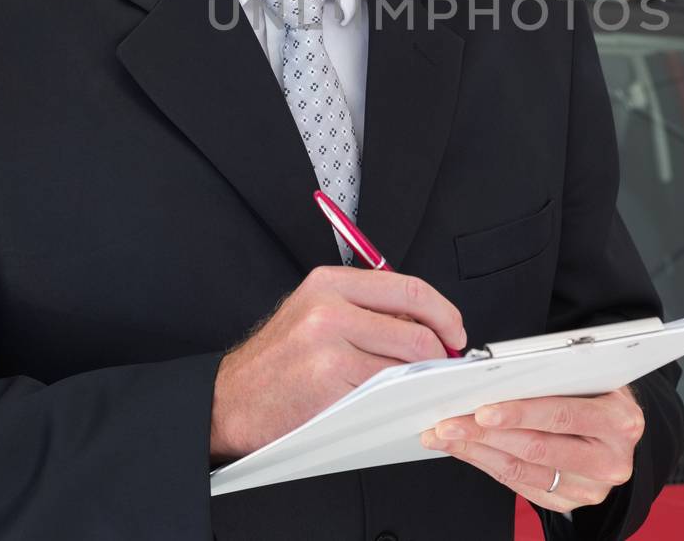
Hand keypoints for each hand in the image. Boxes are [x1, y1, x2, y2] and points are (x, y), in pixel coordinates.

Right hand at [210, 266, 465, 460]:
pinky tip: (397, 398)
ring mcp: (330, 346)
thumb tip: (425, 318)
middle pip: (417, 327)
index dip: (443, 312)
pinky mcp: (331, 382)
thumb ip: (366, 308)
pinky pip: (388, 389)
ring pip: (407, 360)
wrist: (229, 400)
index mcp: (329, 283)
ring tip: (419, 382)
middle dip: (441, 351)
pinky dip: (403, 396)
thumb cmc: (277, 362)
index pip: (408, 287)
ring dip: (424, 376)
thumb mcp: (315, 313)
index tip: (454, 330)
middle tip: (445, 363)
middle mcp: (329, 308)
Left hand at [419, 387, 643, 514]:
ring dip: (476, 451)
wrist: (618, 430)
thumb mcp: (592, 377)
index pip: (562, 416)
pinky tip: (465, 449)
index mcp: (620, 422)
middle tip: (448, 423)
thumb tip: (496, 375)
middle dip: (484, 434)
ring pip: (521, 469)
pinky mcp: (568, 502)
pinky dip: (486, 464)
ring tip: (446, 435)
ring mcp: (590, 488)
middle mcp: (609, 460)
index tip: (482, 410)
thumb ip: (556, 376)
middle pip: (536, 448)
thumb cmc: (599, 393)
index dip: (519, 413)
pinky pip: (519, 484)